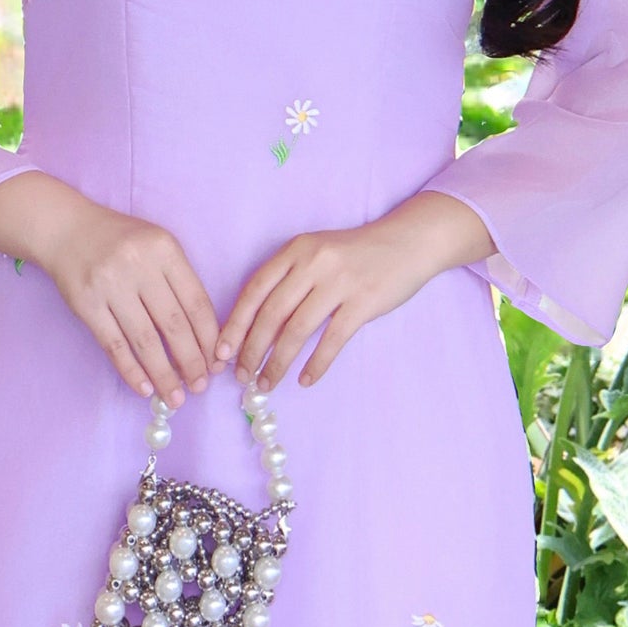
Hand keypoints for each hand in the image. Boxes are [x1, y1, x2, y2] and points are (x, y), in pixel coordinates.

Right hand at [0, 168, 218, 404]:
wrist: (65, 229)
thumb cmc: (119, 241)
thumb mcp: (156, 246)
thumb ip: (179, 281)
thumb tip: (204, 337)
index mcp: (164, 249)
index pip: (196, 302)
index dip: (210, 338)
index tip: (217, 363)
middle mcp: (138, 265)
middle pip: (174, 324)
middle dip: (191, 361)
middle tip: (200, 386)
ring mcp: (110, 285)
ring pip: (144, 340)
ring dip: (163, 374)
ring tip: (175, 396)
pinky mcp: (86, 304)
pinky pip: (113, 345)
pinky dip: (130, 370)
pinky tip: (144, 388)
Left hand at [216, 191, 494, 390]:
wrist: (406, 242)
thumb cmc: (354, 254)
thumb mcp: (316, 252)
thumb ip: (288, 279)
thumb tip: (254, 326)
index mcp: (296, 250)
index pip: (255, 290)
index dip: (235, 323)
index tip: (221, 352)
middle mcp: (313, 263)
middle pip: (272, 314)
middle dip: (252, 350)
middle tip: (241, 376)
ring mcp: (339, 282)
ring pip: (297, 330)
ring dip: (278, 363)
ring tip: (267, 384)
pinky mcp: (363, 302)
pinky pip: (332, 340)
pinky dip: (316, 364)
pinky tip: (305, 380)